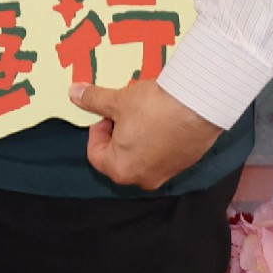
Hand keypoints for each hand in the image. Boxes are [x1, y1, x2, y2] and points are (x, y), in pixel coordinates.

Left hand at [73, 77, 221, 189]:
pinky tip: (164, 117)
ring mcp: (167, 173)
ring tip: (144, 111)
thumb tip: (74, 94)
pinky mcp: (185, 163)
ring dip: (138, 135)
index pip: (96, 155)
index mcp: (121, 169)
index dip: (97, 130)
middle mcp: (143, 178)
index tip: (106, 113)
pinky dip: (159, 138)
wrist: (198, 105)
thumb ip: (93, 100)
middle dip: (118, 133)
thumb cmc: (154, 107)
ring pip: (142, 155)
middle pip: (119, 157)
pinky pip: (163, 153)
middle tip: (123, 110)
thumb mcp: (117, 101)